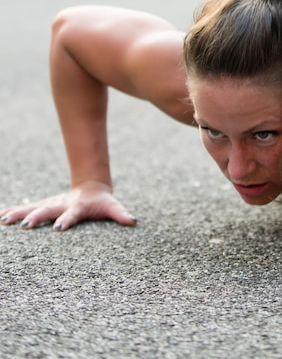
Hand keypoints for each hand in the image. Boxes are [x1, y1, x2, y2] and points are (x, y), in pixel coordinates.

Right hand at [0, 181, 136, 230]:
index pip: (73, 214)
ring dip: (19, 213)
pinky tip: (0, 216)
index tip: (58, 228)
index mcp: (79, 206)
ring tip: (4, 220)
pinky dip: (13, 210)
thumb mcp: (112, 207)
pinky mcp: (44, 205)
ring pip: (33, 207)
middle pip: (48, 209)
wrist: (92, 188)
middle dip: (37, 216)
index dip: (67, 220)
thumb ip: (121, 213)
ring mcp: (52, 203)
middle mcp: (62, 204)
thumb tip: (133, 220)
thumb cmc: (102, 202)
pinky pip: (26, 207)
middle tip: (24, 225)